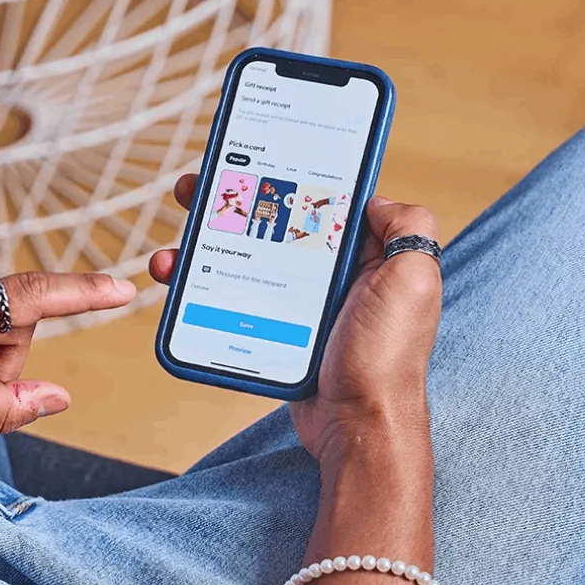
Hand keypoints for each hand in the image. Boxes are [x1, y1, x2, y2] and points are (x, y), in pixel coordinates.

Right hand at [149, 175, 440, 462]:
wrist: (357, 424)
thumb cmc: (386, 356)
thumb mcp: (414, 280)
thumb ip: (408, 227)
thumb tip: (375, 197)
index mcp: (363, 254)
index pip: (317, 199)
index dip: (281, 176)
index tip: (244, 159)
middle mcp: (331, 274)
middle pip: (268, 225)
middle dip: (226, 205)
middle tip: (190, 192)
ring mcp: (300, 304)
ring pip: (243, 261)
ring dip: (201, 249)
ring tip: (170, 252)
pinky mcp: (274, 332)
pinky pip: (234, 300)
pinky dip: (202, 291)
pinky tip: (178, 284)